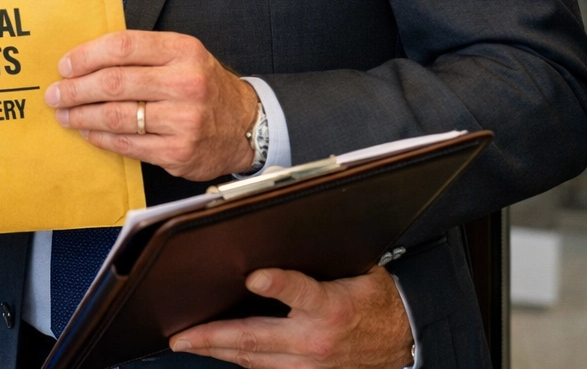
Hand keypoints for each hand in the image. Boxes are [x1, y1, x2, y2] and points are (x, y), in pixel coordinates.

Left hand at [45, 31, 257, 179]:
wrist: (245, 124)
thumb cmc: (202, 85)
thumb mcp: (182, 56)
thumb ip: (142, 53)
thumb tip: (85, 60)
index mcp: (183, 51)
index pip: (123, 47)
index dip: (86, 56)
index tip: (64, 66)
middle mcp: (186, 83)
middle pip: (114, 83)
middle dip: (75, 89)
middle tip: (54, 94)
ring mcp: (184, 120)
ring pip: (117, 117)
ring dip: (82, 116)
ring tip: (64, 115)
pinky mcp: (178, 152)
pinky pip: (127, 144)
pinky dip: (101, 138)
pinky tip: (88, 133)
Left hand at [169, 265, 413, 368]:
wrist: (404, 337)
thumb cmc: (374, 298)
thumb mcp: (356, 268)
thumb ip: (317, 259)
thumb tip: (281, 230)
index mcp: (331, 306)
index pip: (300, 291)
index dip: (276, 283)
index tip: (253, 276)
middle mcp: (317, 339)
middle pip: (257, 337)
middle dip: (214, 337)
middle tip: (181, 335)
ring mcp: (311, 363)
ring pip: (254, 360)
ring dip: (218, 351)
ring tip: (187, 343)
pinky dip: (240, 360)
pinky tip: (217, 352)